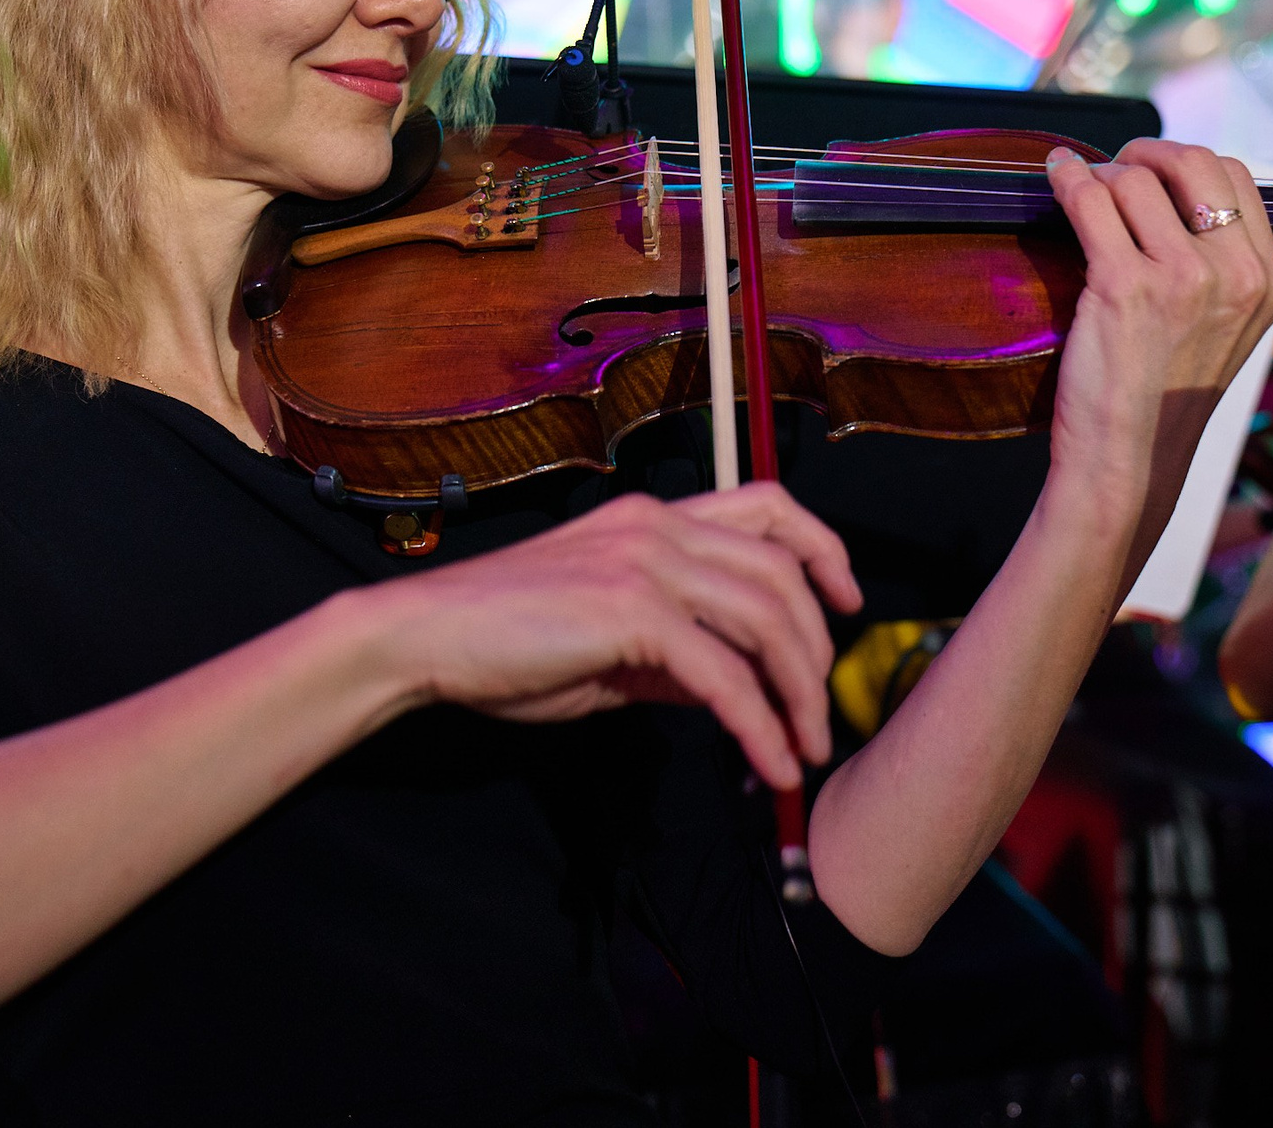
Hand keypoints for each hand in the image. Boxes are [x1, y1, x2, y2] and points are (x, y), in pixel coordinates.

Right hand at [373, 483, 863, 788]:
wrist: (425, 637)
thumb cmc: (505, 640)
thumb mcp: (606, 642)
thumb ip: (673, 652)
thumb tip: (735, 688)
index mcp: (653, 518)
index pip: (766, 506)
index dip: (821, 548)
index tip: (847, 600)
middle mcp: (658, 527)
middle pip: (781, 575)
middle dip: (817, 649)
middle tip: (820, 712)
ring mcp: (644, 562)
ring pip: (767, 620)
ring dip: (800, 695)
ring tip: (805, 751)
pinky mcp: (630, 612)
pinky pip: (723, 676)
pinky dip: (760, 727)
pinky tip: (770, 764)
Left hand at [1042, 140, 1272, 543]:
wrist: (1130, 460)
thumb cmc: (1163, 396)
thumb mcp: (1223, 329)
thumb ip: (1218, 265)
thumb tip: (1172, 193)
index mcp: (1267, 280)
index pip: (1235, 177)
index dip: (1186, 163)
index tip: (1152, 173)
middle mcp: (1234, 274)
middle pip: (1194, 162)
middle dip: (1147, 153)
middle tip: (1115, 168)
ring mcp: (1182, 278)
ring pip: (1135, 180)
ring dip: (1101, 175)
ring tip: (1081, 193)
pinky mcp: (1125, 286)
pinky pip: (1091, 202)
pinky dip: (1068, 179)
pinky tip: (1056, 176)